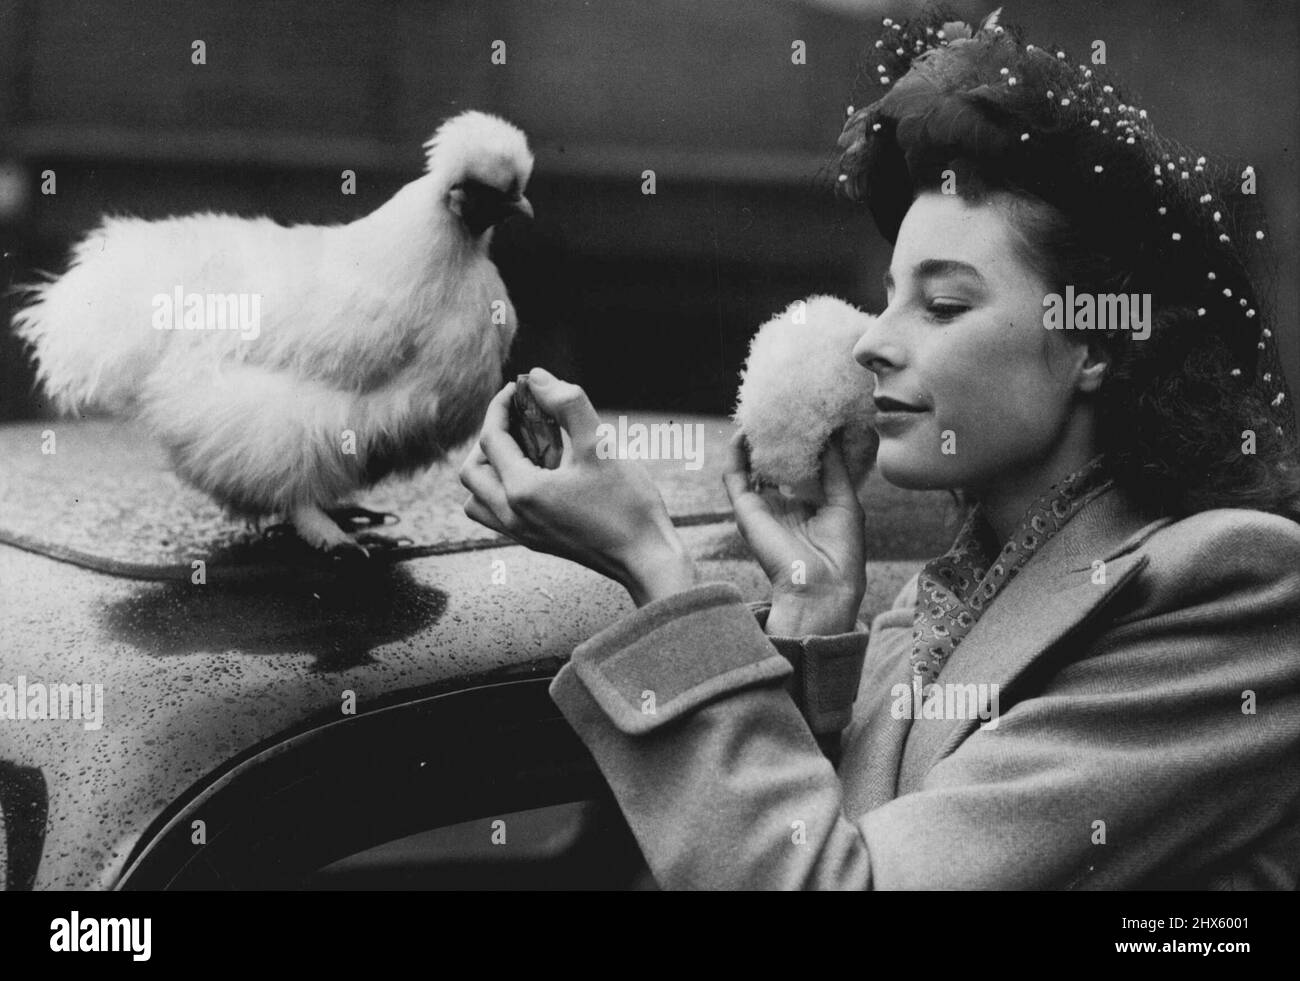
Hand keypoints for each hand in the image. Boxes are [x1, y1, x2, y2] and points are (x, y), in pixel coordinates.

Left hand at [459, 368, 696, 605]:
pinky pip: (497, 515)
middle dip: (490, 437)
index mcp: (522, 491)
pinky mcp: (535, 541)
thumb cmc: (628, 504)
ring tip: (522, 449)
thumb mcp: (600, 445)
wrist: (646, 558)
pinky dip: (502, 490)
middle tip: (518, 419)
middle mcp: (513, 516)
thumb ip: (567, 404)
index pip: (491, 438)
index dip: (500, 406)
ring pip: (478, 499)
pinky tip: (538, 475)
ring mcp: (521, 533)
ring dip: (489, 469)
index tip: (519, 389)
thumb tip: (536, 377)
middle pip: (472, 470)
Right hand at [722, 430, 866, 634]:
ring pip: (750, 469)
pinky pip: (734, 478)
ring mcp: (762, 509)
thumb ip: (834, 468)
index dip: (799, 446)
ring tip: (758, 415)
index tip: (806, 420)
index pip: (798, 470)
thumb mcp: (845, 501)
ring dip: (751, 444)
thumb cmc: (841, 552)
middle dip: (774, 440)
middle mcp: (782, 507)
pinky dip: (735, 455)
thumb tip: (829, 436)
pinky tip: (742, 433)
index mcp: (807, 508)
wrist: (822, 586)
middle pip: (772, 466)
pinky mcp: (746, 512)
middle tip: (779, 411)